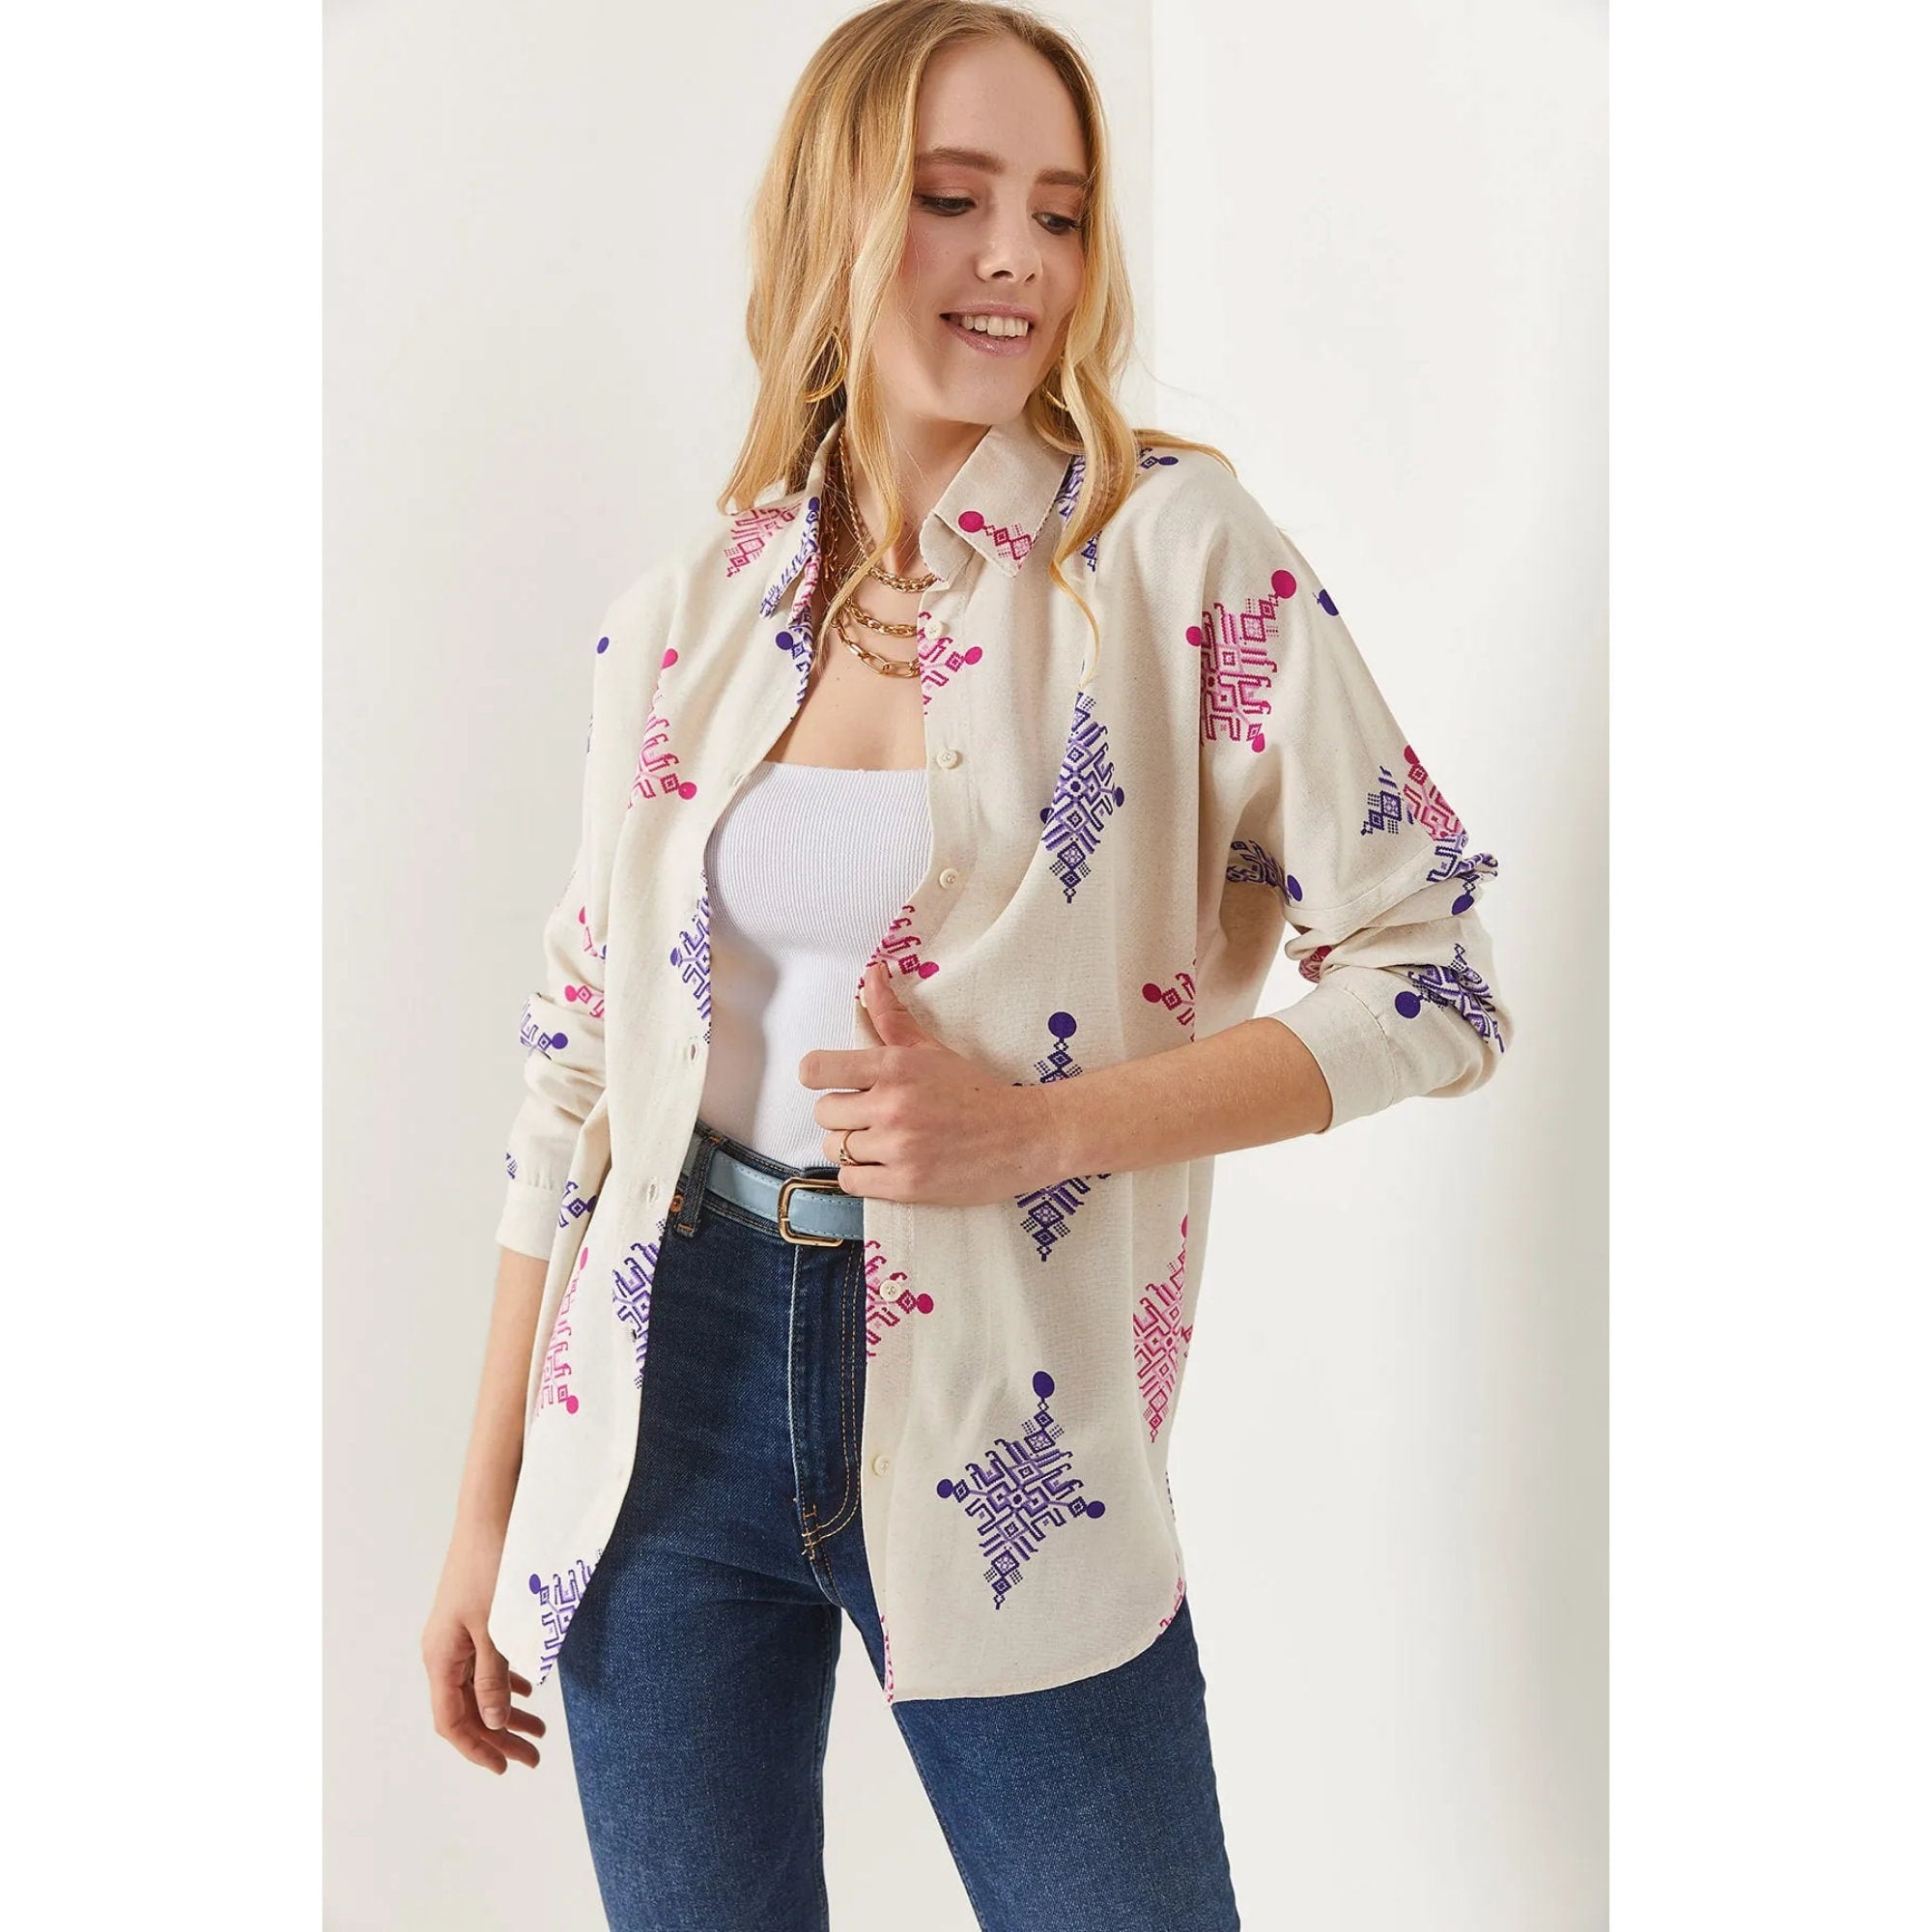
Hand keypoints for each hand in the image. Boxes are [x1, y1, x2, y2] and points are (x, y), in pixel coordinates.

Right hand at [422, 1521, 547, 1773]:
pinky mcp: (474, 1617)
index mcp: (440, 1657)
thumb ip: (492, 1679)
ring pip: (479, 1686)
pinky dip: (507, 1680)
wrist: (492, 1512)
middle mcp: (443, 1650)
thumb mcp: (496, 1628)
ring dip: (507, 1711)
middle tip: (533, 1757)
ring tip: (540, 1732)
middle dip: (499, 1737)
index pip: (452, 1721)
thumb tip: (494, 1724)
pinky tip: (529, 1690)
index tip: (506, 1768)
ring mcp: (457, 1633)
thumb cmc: (493, 1566)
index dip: (477, 1748)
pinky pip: (487, 1662)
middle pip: (467, 1709)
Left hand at [799, 960, 1060, 1205]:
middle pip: (824, 1113)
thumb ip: (892, 1017)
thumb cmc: (975, 1091)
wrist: (1024, 1136)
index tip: (835, 1084)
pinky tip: (883, 1166)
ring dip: (852, 1147)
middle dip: (842, 1115)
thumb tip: (872, 973)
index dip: (819, 1078)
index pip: (816, 1070)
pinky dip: (861, 1177)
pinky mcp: (906, 1184)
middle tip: (869, 1116)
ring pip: (835, 1148)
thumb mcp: (931, 1050)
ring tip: (880, 1143)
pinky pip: (850, 1182)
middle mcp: (891, 1105)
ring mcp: (898, 1147)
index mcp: (894, 1066)